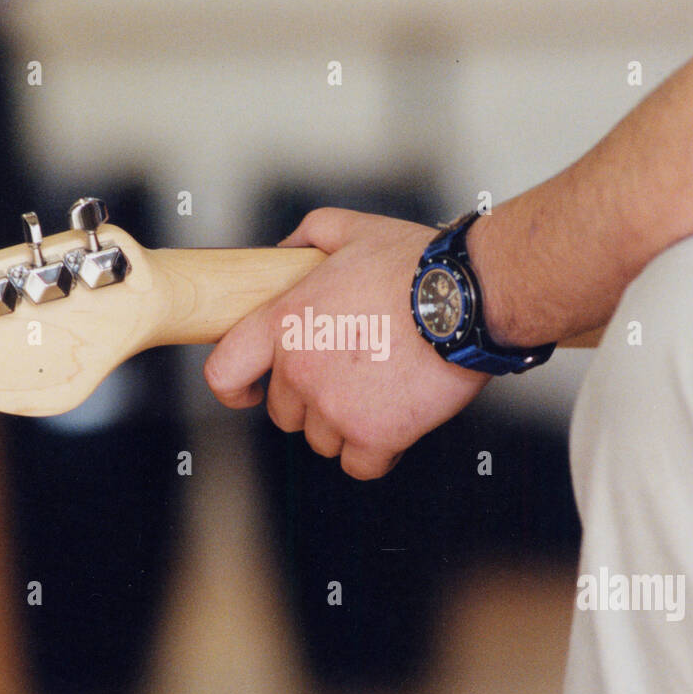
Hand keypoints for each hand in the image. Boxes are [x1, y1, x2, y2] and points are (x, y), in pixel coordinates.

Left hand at [204, 208, 490, 478]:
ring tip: (381, 394)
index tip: (249, 393)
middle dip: (311, 401)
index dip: (234, 389)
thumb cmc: (416, 264)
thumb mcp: (352, 228)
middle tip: (350, 379)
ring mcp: (336, 407)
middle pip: (284, 413)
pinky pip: (360, 465)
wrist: (468, 297)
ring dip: (346, 426)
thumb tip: (285, 249)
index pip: (224, 372)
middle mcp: (301, 369)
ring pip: (322, 440)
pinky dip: (376, 452)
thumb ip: (308, 235)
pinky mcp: (375, 436)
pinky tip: (395, 426)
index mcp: (285, 322)